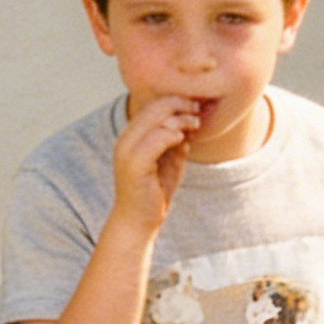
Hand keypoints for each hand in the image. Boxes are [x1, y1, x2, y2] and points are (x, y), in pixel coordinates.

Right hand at [110, 95, 198, 232]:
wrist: (138, 222)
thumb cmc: (154, 194)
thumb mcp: (169, 162)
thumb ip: (175, 143)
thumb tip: (188, 126)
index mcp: (131, 138)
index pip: (151, 107)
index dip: (174, 101)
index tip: (194, 106)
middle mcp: (125, 140)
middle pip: (153, 108)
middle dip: (179, 104)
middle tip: (197, 109)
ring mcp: (127, 151)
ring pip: (156, 120)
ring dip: (180, 119)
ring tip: (195, 124)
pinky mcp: (134, 164)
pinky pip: (156, 139)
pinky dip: (173, 135)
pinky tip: (184, 139)